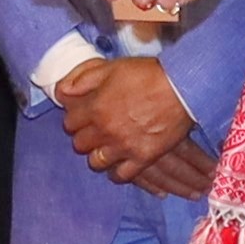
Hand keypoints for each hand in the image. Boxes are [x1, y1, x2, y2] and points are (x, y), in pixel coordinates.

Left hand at [56, 54, 200, 191]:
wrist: (182, 88)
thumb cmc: (147, 75)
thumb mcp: (111, 68)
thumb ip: (83, 79)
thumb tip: (62, 91)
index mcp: (95, 108)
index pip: (69, 123)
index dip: (75, 119)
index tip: (83, 117)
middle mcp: (105, 130)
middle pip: (80, 144)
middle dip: (84, 137)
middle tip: (95, 131)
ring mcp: (124, 146)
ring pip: (96, 162)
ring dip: (98, 155)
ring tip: (106, 148)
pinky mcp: (143, 158)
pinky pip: (121, 175)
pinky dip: (117, 172)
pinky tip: (120, 164)